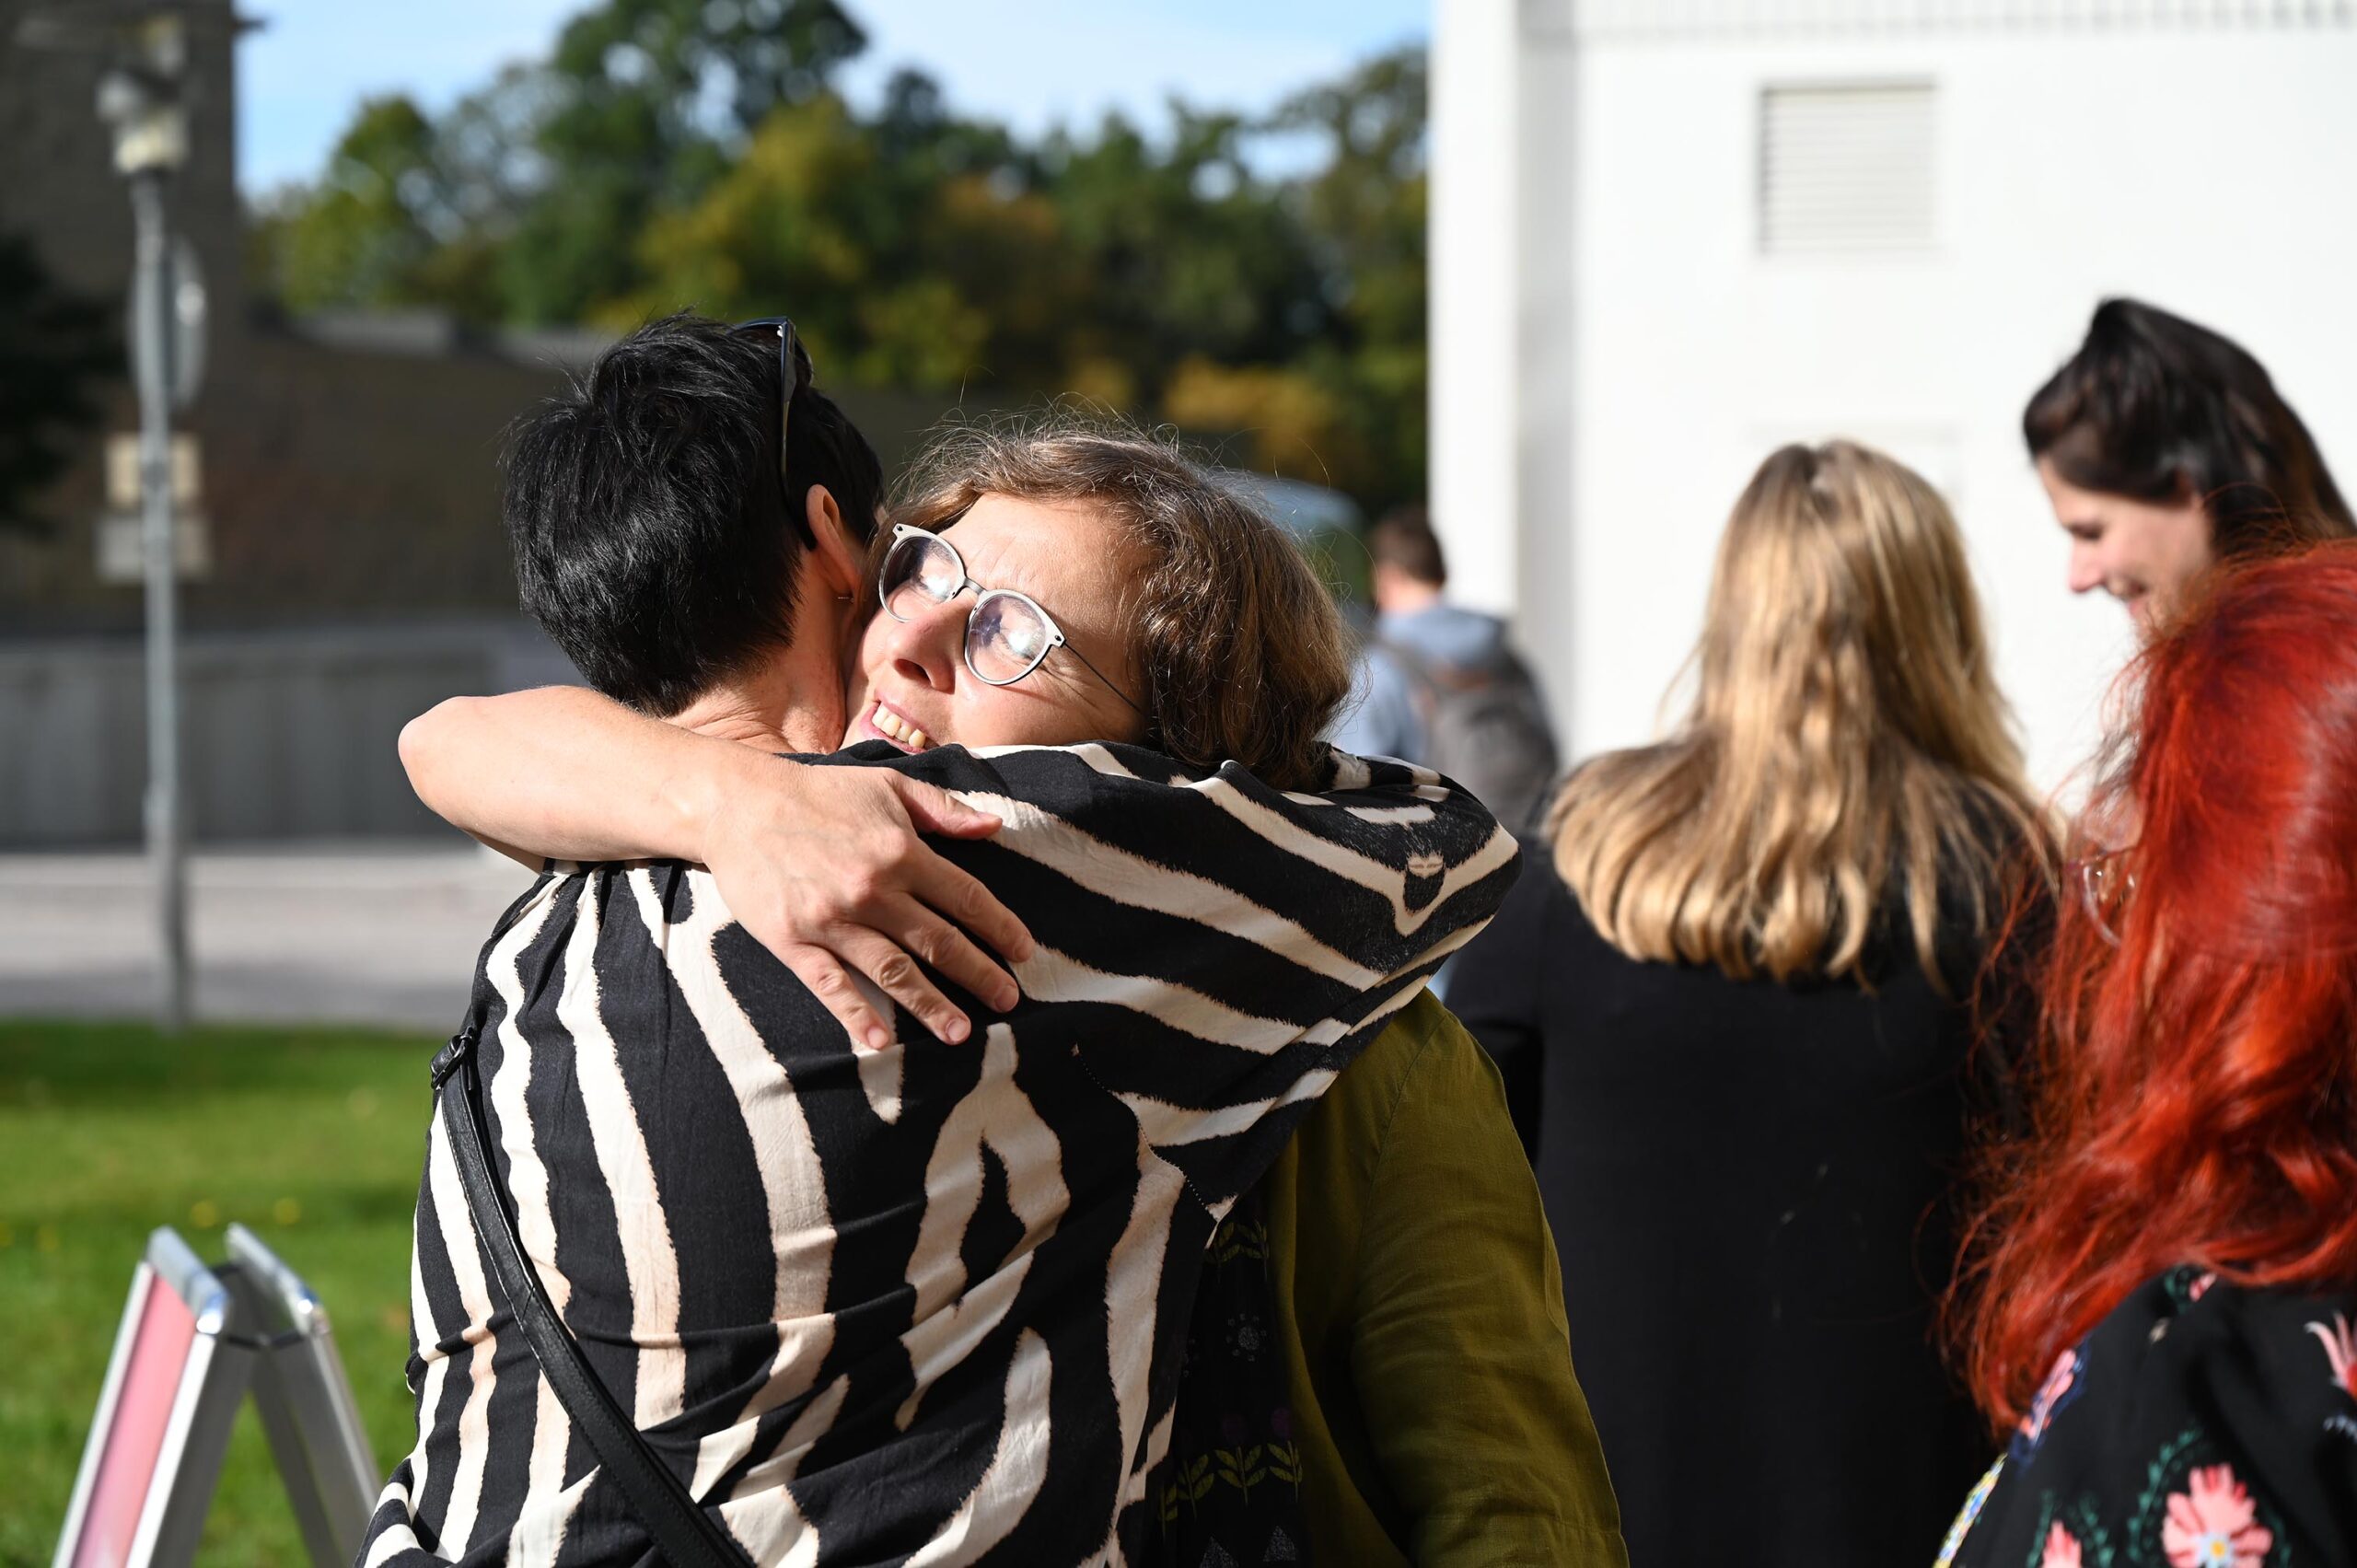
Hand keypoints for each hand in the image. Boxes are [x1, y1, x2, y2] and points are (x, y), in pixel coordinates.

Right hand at [700, 759, 1034, 1049]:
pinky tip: (881, 1041)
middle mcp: (873, 890)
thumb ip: (942, 810)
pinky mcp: (792, 941)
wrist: (737, 804)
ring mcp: (832, 919)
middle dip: (979, 975)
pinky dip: (856, 1014)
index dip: (1001, 928)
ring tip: (960, 1034)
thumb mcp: (888, 786)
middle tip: (1008, 1002)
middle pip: (939, 942)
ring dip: (930, 1006)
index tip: (1024, 953)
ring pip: (893, 971)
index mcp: (901, 852)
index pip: (967, 898)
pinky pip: (830, 985)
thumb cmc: (820, 794)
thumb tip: (994, 827)